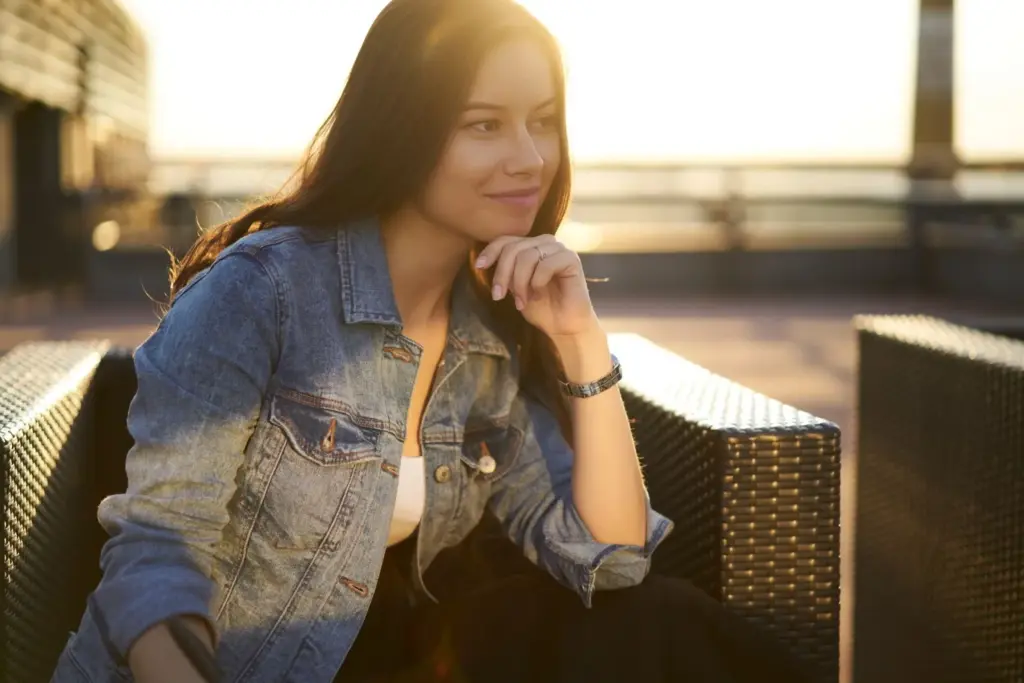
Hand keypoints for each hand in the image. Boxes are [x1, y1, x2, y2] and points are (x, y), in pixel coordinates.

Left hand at [475, 234, 599, 338]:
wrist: (564, 326)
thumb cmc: (541, 308)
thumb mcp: (516, 287)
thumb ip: (506, 271)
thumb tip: (483, 261)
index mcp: (531, 246)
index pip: (506, 240)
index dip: (491, 251)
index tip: (479, 267)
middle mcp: (545, 243)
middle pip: (513, 249)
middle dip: (502, 274)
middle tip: (499, 296)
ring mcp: (559, 249)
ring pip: (527, 257)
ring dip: (520, 282)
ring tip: (522, 301)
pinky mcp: (571, 259)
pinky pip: (545, 265)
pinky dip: (537, 283)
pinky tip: (538, 295)